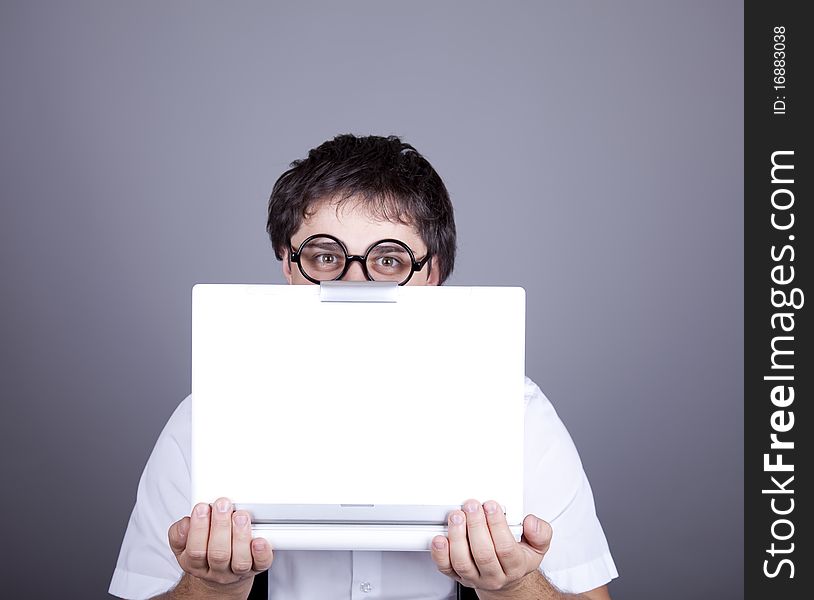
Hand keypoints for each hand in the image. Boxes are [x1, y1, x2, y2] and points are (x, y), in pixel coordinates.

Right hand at [167, 497, 272, 597]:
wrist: (220, 576)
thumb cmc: (204, 553)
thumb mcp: (183, 545)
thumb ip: (179, 533)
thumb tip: (186, 522)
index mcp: (195, 563)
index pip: (195, 550)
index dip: (199, 528)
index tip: (203, 507)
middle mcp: (216, 569)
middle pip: (218, 554)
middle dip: (221, 526)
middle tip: (223, 505)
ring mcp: (236, 571)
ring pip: (240, 560)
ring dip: (240, 536)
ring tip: (240, 516)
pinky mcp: (256, 568)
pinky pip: (261, 564)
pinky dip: (261, 552)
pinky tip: (259, 540)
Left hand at [430, 499, 551, 592]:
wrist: (505, 579)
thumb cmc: (517, 558)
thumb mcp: (538, 546)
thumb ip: (540, 533)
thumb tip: (531, 523)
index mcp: (515, 566)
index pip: (505, 548)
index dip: (497, 525)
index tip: (491, 506)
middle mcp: (494, 575)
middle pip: (483, 554)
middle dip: (476, 526)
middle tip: (472, 506)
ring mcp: (474, 576)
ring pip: (463, 561)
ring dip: (457, 536)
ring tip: (457, 516)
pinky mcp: (457, 576)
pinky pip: (446, 568)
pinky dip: (440, 553)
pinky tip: (440, 538)